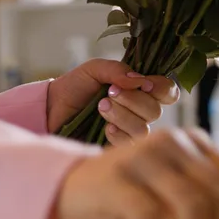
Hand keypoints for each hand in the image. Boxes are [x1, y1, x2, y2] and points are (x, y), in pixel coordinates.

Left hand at [48, 59, 178, 143]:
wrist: (50, 110)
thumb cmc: (74, 88)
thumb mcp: (93, 70)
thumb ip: (116, 70)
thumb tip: (139, 80)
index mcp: (139, 89)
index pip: (167, 91)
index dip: (161, 88)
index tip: (143, 84)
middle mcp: (140, 111)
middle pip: (156, 110)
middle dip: (132, 101)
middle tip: (109, 93)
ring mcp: (130, 131)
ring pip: (143, 129)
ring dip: (122, 116)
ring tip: (100, 107)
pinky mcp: (118, 148)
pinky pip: (129, 145)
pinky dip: (117, 133)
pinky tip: (104, 127)